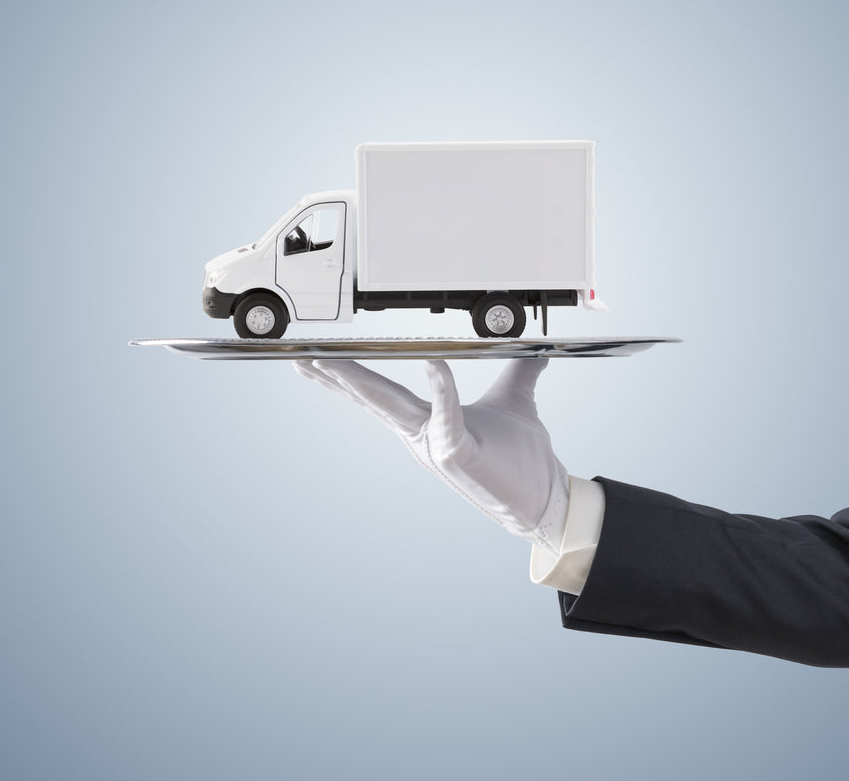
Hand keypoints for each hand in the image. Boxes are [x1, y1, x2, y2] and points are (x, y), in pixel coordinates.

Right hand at [294, 358, 569, 551]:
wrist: (545, 497)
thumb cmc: (524, 458)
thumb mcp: (516, 401)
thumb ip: (520, 372)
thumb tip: (536, 351)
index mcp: (427, 422)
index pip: (381, 393)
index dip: (349, 376)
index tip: (319, 359)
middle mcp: (423, 436)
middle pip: (374, 399)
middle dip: (337, 377)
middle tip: (303, 358)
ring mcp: (436, 446)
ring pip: (392, 407)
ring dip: (360, 384)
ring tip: (332, 363)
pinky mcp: (457, 454)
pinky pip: (446, 415)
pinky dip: (441, 388)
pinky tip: (435, 362)